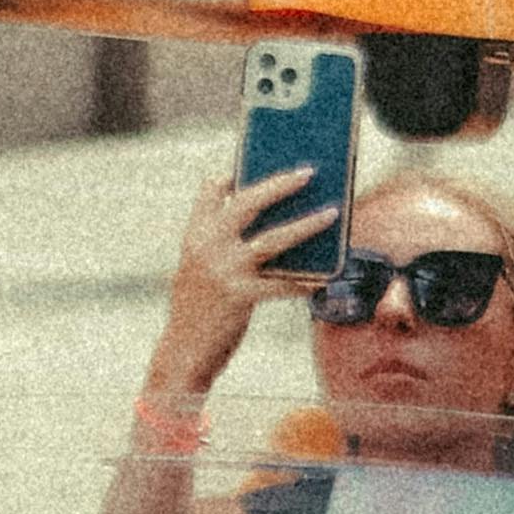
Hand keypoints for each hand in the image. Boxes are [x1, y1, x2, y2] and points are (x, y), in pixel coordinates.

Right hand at [149, 167, 332, 397]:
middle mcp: (206, 246)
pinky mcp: (239, 296)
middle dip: (280, 184)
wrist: (181, 352)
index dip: (236, 173)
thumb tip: (271, 225)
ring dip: (306, 224)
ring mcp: (223, 270)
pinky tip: (324, 277)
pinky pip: (282, 283)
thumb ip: (223, 244)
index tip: (258, 161)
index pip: (211, 190)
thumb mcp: (200, 269)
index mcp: (195, 235)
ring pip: (272, 239)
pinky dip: (305, 280)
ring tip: (332, 213)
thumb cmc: (198, 309)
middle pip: (247, 203)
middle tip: (308, 172)